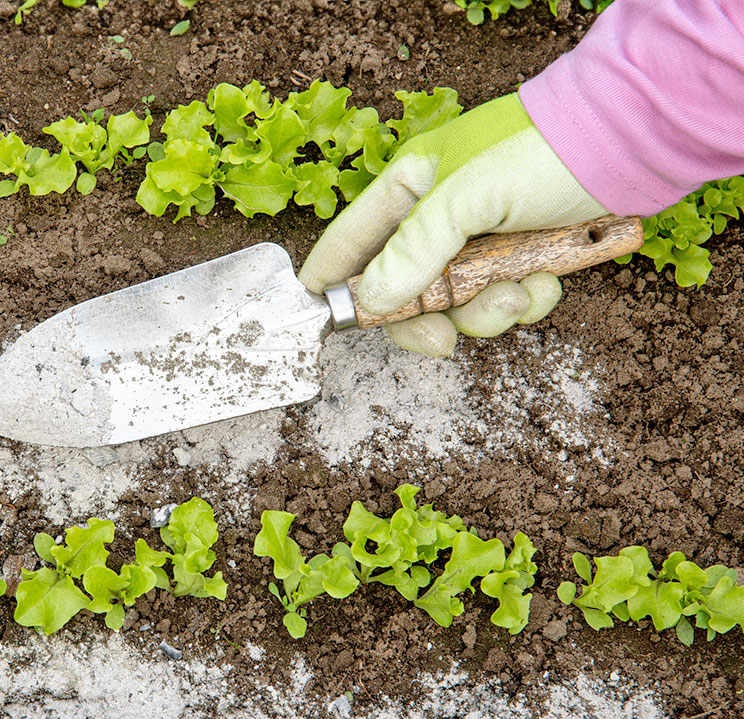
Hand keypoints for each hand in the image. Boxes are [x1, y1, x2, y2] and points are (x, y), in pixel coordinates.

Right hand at [298, 93, 607, 356]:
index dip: (333, 280)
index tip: (322, 319)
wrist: (632, 143)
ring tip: (521, 293)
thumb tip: (372, 300)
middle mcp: (436, 215)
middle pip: (402, 289)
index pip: (351, 240)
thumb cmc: (541, 151)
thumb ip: (415, 251)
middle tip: (442, 339)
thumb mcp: (467, 198)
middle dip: (427, 316)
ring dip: (487, 310)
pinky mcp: (518, 257)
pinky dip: (524, 300)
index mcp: (408, 187)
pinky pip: (501, 299)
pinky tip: (547, 281)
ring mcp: (478, 240)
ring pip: (456, 303)